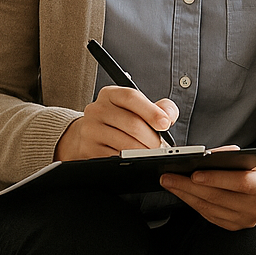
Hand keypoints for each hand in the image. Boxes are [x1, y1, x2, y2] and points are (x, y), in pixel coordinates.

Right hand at [55, 86, 177, 160]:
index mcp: (111, 94)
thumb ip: (159, 107)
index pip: (131, 97)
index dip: (151, 111)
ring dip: (142, 151)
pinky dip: (129, 160)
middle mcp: (97, 109)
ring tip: (150, 153)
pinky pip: (114, 157)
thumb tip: (168, 116)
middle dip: (151, 138)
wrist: (87, 134)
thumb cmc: (119, 120)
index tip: (165, 124)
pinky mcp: (88, 149)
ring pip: (124, 143)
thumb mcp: (137, 107)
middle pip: (132, 123)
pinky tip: (134, 159)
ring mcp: (90, 129)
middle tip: (160, 146)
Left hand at [159, 148, 255, 230]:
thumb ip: (228, 156)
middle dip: (190, 186)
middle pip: (219, 197)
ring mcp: (246, 220)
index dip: (216, 178)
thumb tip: (201, 157)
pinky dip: (193, 203)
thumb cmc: (254, 167)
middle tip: (169, 177)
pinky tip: (182, 194)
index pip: (239, 182)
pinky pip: (209, 215)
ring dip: (186, 195)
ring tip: (170, 183)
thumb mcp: (248, 157)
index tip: (193, 174)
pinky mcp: (235, 226)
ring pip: (210, 208)